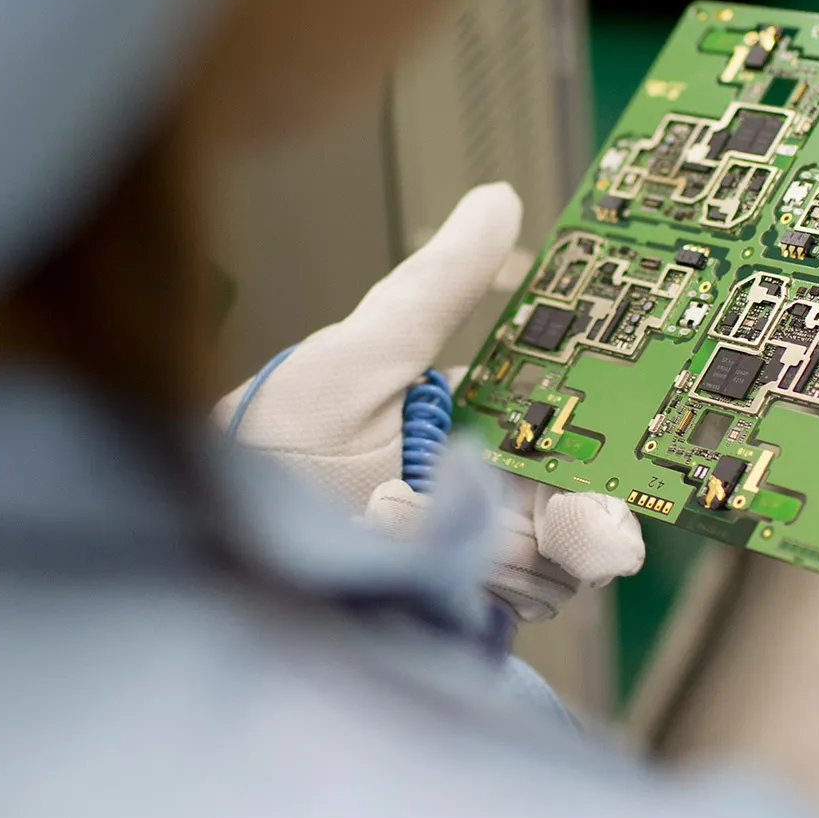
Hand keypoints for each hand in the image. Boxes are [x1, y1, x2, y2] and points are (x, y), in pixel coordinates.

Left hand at [215, 183, 644, 621]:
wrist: (195, 533)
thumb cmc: (265, 438)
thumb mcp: (360, 352)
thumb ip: (439, 283)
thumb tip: (498, 199)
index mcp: (478, 432)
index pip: (575, 437)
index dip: (610, 440)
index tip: (623, 436)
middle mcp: (484, 505)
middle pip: (586, 518)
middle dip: (586, 520)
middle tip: (573, 522)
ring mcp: (465, 568)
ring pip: (557, 572)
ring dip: (499, 546)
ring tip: (395, 507)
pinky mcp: (441, 618)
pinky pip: (506, 611)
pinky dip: (464, 579)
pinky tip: (402, 543)